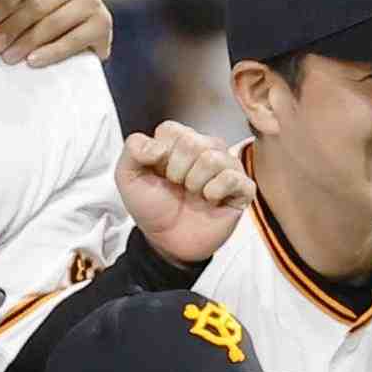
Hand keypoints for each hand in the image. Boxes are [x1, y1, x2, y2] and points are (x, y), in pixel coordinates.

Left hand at [0, 0, 111, 69]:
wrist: (80, 32)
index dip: (7, 0)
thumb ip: (10, 2)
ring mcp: (91, 1)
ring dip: (27, 42)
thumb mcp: (25, 1)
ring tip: (9, 57)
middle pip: (38, 4)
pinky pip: (73, 40)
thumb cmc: (42, 16)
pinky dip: (51, 52)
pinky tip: (33, 61)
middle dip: (13, 27)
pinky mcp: (102, 24)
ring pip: (54, 23)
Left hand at [115, 121, 249, 267]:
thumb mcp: (128, 177)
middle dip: (175, 170)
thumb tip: (157, 145)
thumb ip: (133, 150)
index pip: (171, 130)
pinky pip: (232, 178)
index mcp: (180, 141)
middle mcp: (207, 148)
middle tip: (176, 185)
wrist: (167, 241)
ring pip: (213, 158)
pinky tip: (209, 200)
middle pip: (192, 142)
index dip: (159, 155)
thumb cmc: (152, 207)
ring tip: (192, 193)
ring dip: (194, 182)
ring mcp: (227, 166)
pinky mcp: (242, 187)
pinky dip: (214, 192)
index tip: (158, 172)